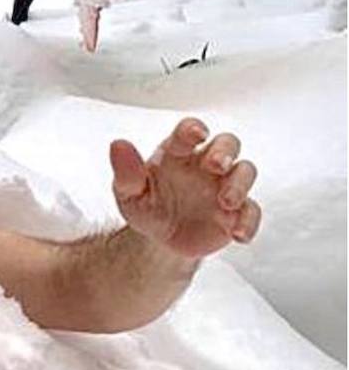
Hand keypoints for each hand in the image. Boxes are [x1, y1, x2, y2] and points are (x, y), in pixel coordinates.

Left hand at [109, 117, 260, 259]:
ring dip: (240, 184)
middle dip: (225, 151)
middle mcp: (204, 164)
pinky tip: (237, 234)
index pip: (188, 131)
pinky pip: (252, 211)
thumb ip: (126, 171)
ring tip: (225, 203)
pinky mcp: (236, 213)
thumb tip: (118, 144)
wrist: (159, 241)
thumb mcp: (128, 193)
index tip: (197, 134)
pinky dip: (248, 221)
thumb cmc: (145, 206)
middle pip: (227, 143)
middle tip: (216, 166)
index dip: (194, 129)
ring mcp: (223, 187)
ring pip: (245, 171)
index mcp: (177, 153)